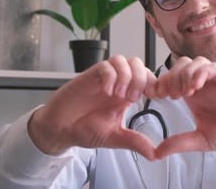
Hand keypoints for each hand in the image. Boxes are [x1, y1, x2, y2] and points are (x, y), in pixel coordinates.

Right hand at [28, 55, 156, 159]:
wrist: (59, 129)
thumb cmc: (84, 129)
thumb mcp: (115, 137)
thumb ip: (135, 142)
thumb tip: (155, 154)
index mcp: (126, 95)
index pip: (147, 77)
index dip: (154, 83)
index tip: (153, 98)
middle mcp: (116, 84)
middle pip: (137, 63)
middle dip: (140, 78)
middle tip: (132, 98)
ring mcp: (103, 79)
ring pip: (122, 60)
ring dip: (126, 76)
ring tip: (119, 95)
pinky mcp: (89, 77)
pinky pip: (104, 66)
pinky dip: (110, 76)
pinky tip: (107, 91)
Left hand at [145, 56, 215, 158]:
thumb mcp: (201, 140)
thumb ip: (180, 142)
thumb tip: (157, 152)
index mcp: (194, 95)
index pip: (172, 78)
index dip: (160, 82)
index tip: (154, 95)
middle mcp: (204, 85)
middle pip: (180, 66)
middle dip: (170, 77)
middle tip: (169, 94)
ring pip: (195, 62)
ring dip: (184, 74)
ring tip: (183, 93)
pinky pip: (213, 68)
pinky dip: (201, 73)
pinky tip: (195, 87)